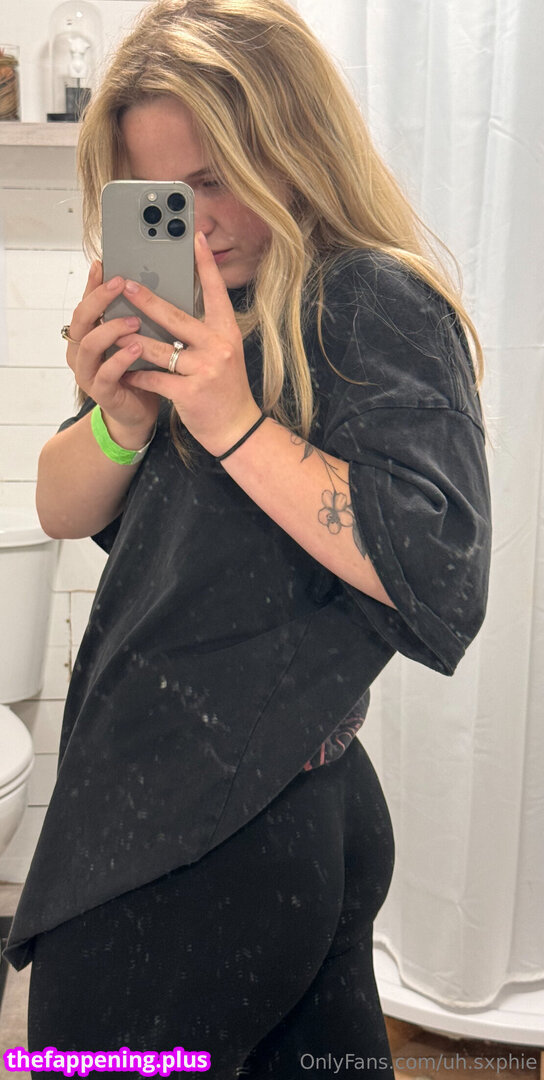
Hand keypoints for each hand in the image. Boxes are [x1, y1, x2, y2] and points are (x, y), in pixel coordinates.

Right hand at [64, 261, 159, 441]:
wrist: (139, 412)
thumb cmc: (138, 371)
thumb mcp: (135, 338)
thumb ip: (133, 315)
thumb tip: (145, 282)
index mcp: (87, 335)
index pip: (85, 302)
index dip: (92, 283)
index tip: (104, 263)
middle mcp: (81, 352)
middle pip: (81, 318)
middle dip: (99, 298)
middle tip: (121, 284)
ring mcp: (88, 373)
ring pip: (89, 344)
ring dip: (111, 328)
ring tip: (134, 320)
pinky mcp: (102, 392)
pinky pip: (106, 373)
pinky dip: (121, 358)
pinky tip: (137, 347)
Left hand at [117, 231, 260, 456]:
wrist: (236, 429)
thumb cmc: (226, 389)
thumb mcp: (224, 354)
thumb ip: (204, 332)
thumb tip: (172, 310)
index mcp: (227, 333)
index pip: (216, 292)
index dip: (205, 264)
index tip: (195, 238)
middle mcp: (218, 347)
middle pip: (176, 317)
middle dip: (147, 300)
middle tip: (125, 284)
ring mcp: (204, 370)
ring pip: (158, 349)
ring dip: (130, 340)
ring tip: (110, 330)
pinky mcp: (189, 393)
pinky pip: (154, 379)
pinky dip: (136, 375)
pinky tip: (123, 371)